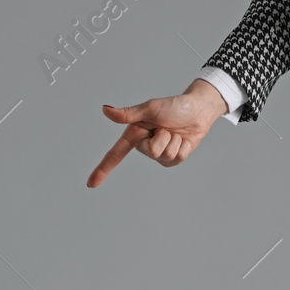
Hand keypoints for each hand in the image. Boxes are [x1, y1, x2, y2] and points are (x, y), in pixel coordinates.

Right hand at [87, 79, 228, 187]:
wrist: (198, 111)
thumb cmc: (173, 106)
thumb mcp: (149, 108)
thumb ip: (127, 114)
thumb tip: (105, 109)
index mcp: (134, 135)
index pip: (115, 155)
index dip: (102, 170)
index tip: (91, 184)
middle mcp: (144, 146)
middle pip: (151, 152)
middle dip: (162, 137)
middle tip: (166, 127)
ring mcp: (159, 155)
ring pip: (166, 154)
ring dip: (174, 140)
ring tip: (175, 131)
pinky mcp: (172, 160)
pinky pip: (177, 158)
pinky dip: (183, 146)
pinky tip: (183, 139)